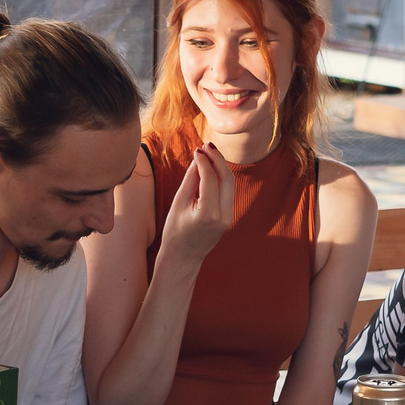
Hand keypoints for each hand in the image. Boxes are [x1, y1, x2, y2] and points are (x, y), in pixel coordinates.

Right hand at [159, 145, 236, 267]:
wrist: (182, 259)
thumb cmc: (174, 233)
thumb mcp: (178, 204)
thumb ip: (190, 179)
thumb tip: (198, 158)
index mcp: (208, 214)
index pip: (210, 178)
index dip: (204, 160)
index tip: (196, 149)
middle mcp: (223, 216)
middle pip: (227, 178)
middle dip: (217, 159)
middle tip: (206, 145)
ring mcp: (229, 218)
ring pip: (230, 183)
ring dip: (221, 166)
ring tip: (208, 153)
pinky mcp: (229, 218)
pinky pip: (227, 192)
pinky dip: (221, 178)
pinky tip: (211, 168)